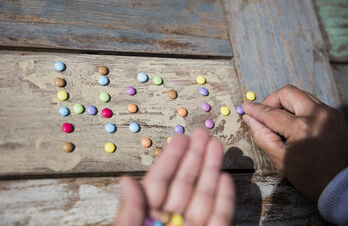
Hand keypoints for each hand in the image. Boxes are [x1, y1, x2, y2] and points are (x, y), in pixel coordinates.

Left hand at [114, 128, 234, 225]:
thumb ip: (130, 212)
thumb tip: (125, 181)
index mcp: (147, 217)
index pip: (159, 183)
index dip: (170, 159)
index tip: (180, 138)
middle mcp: (170, 221)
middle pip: (184, 184)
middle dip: (194, 157)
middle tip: (202, 133)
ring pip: (203, 197)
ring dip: (211, 170)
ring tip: (216, 145)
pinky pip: (219, 219)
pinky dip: (224, 200)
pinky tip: (225, 177)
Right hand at [242, 84, 347, 201]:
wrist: (338, 183)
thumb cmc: (309, 175)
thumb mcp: (279, 158)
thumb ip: (261, 135)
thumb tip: (249, 118)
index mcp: (302, 129)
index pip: (271, 113)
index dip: (255, 109)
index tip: (245, 106)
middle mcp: (317, 115)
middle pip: (287, 93)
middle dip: (271, 100)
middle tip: (265, 113)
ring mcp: (329, 113)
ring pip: (300, 95)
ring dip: (286, 103)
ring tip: (280, 120)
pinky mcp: (334, 114)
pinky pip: (311, 102)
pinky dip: (298, 108)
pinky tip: (294, 123)